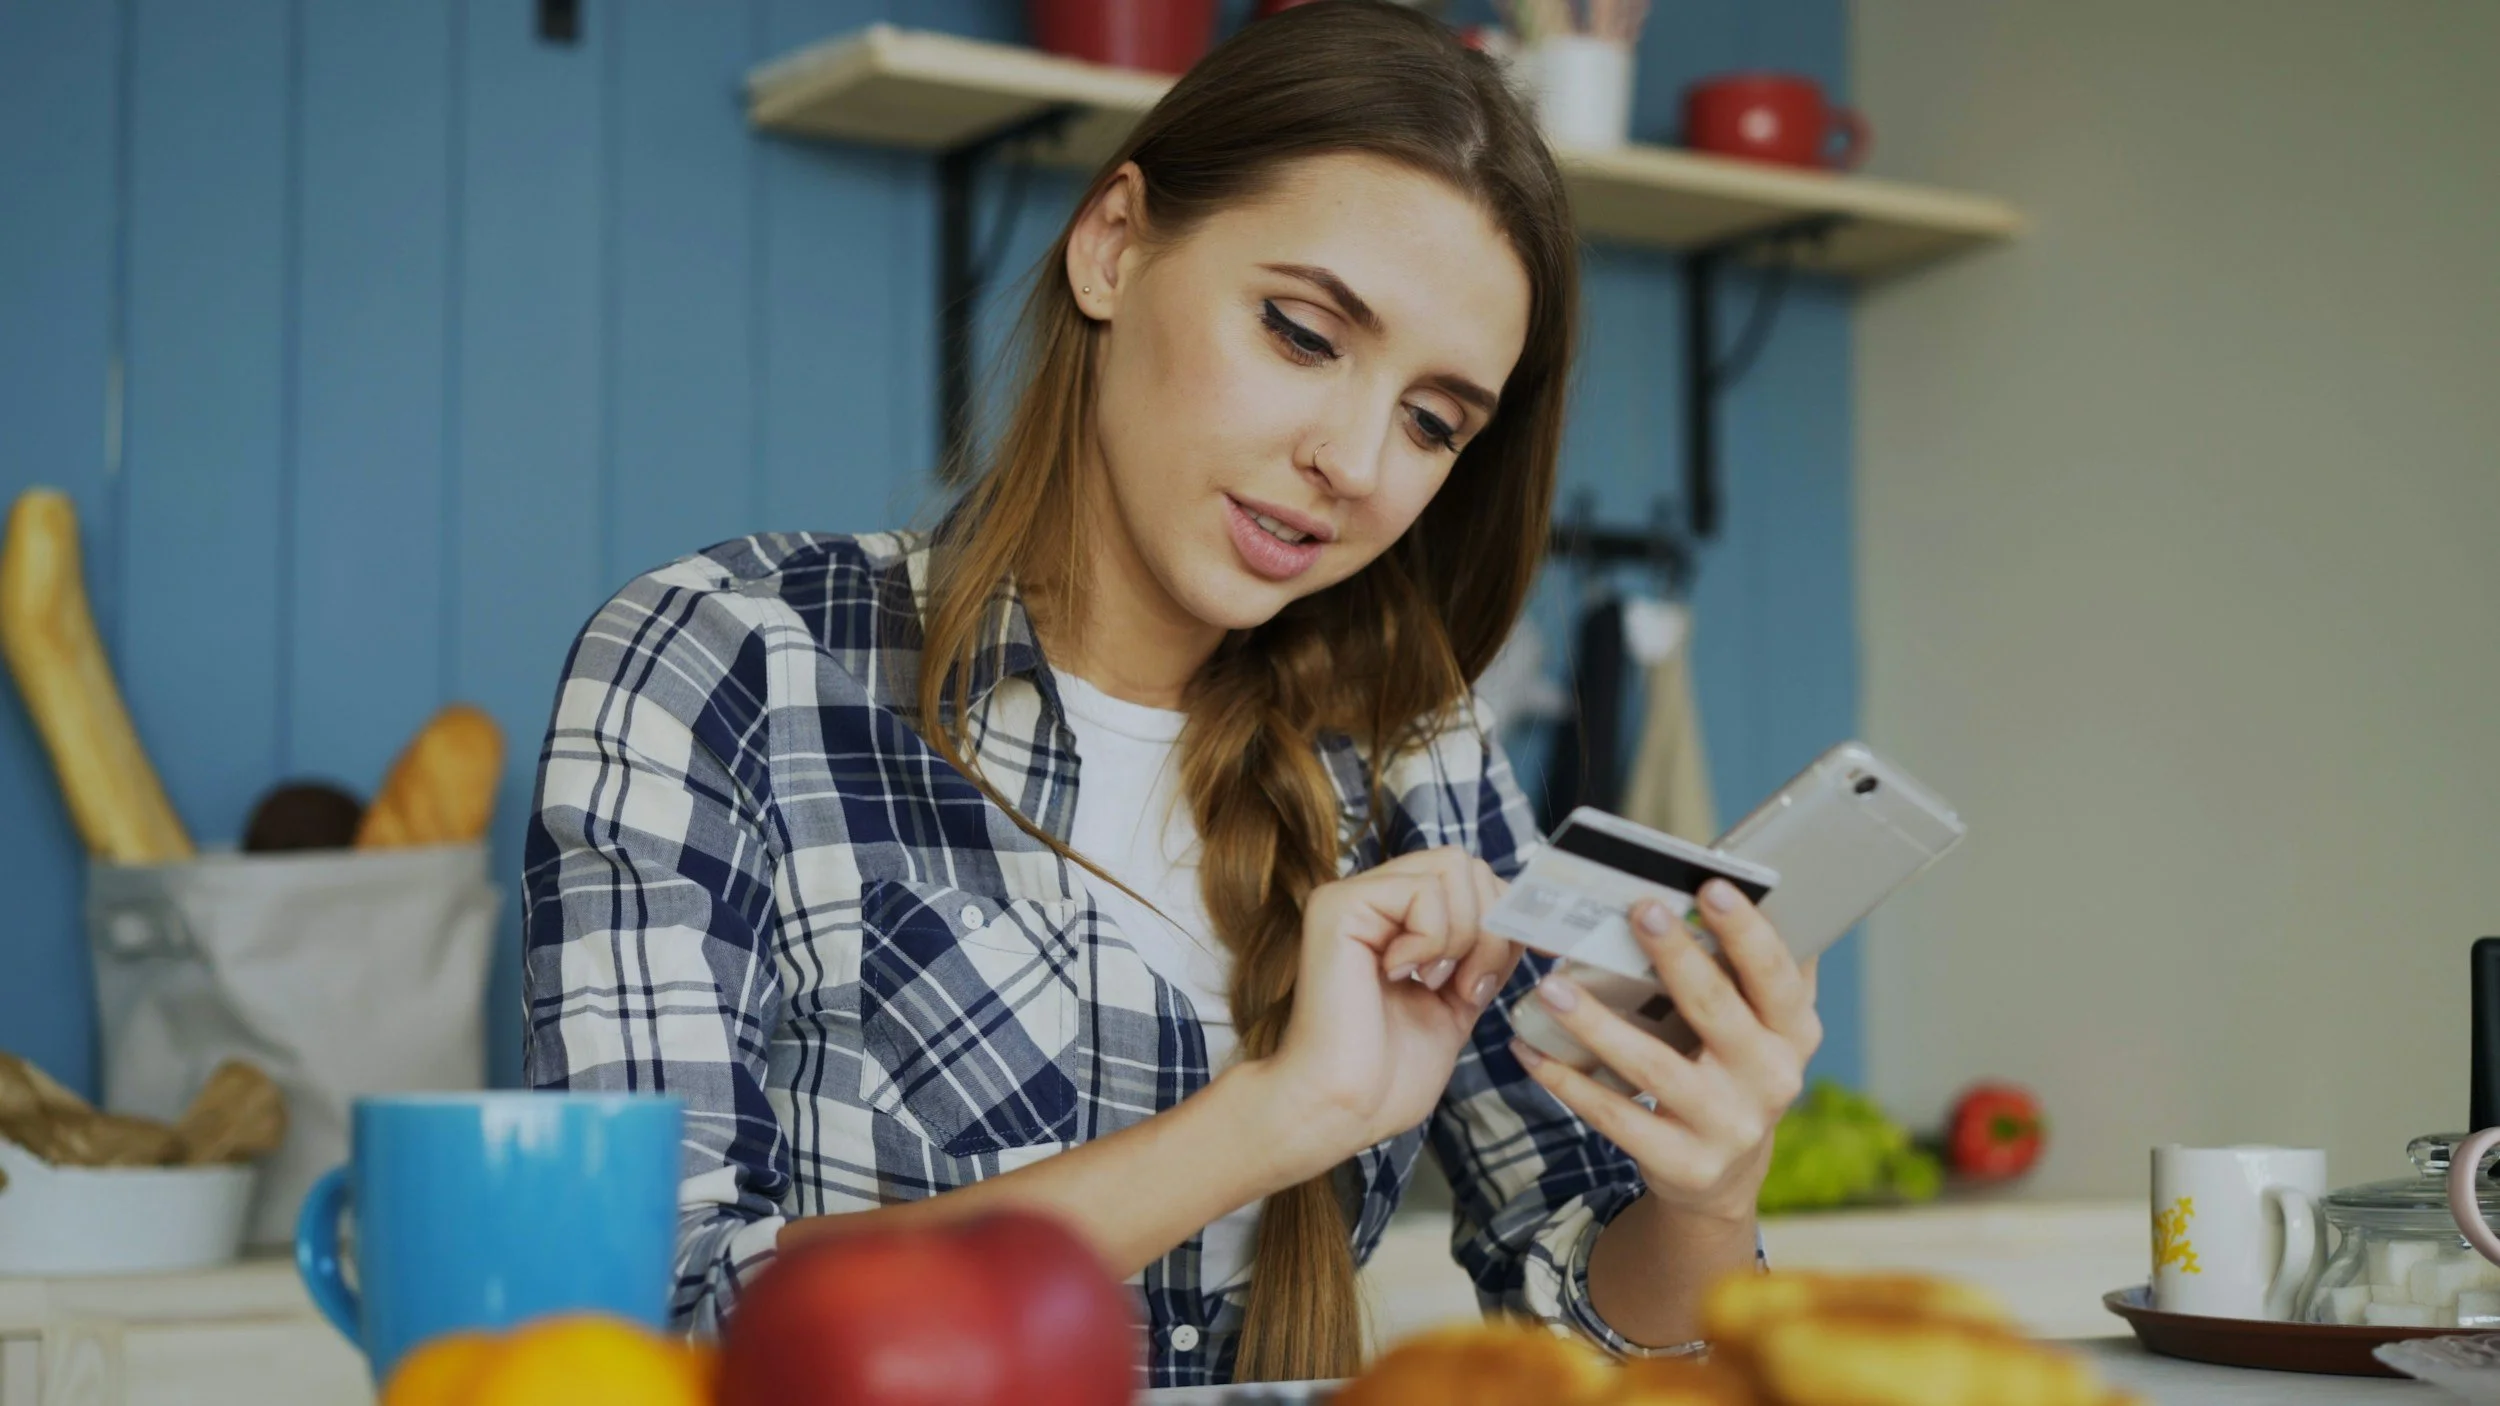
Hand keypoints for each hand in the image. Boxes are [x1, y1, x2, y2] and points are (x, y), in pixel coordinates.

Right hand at [1262, 847, 1523, 1166]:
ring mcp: (1355, 897)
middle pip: (1469, 865)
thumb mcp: (1459, 1001)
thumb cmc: (1388, 1074)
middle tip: (1468, 987)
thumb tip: (1525, 915)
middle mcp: (1376, 898)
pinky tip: (1403, 975)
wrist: (1341, 1109)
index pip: (1476, 878)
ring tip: (1437, 984)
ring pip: (1454, 869)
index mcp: (1401, 919)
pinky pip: (1423, 892)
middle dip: (1493, 928)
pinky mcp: (1339, 906)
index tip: (1541, 958)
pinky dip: (1433, 939)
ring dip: (1466, 936)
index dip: (1514, 913)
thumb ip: (1484, 954)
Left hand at [1509, 880, 1821, 1221]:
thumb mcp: (1760, 1024)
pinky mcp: (1683, 1163)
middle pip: (1715, 1009)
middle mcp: (1772, 1079)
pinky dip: (1568, 1081)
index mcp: (1793, 1033)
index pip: (1776, 975)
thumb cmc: (1732, 1067)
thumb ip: (1753, 967)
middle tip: (1637, 910)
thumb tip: (1729, 881)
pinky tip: (1531, 1049)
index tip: (1711, 886)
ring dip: (1597, 1023)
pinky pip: (1616, 1116)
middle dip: (1675, 957)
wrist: (1724, 1171)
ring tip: (1552, 986)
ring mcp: (1728, 1126)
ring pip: (1653, 1066)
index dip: (1747, 932)